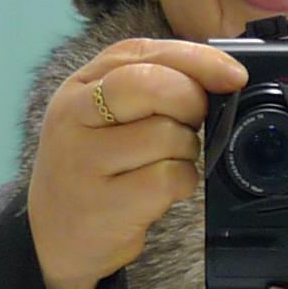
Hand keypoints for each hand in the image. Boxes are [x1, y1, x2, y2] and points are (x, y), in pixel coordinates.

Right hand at [27, 38, 247, 288]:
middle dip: (191, 102)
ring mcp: (84, 162)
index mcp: (81, 84)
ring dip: (186, 150)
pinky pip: (169, 178)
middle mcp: (74, 116)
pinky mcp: (103, 205)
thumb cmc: (95, 164)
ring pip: (168, 135)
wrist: (54, 235)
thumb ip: (150, 86)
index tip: (233, 75)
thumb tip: (221, 76)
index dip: (196, 59)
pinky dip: (182, 182)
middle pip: (154, 86)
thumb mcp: (105, 115)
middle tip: (191, 123)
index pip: (143, 52)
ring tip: (167, 161)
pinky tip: (163, 189)